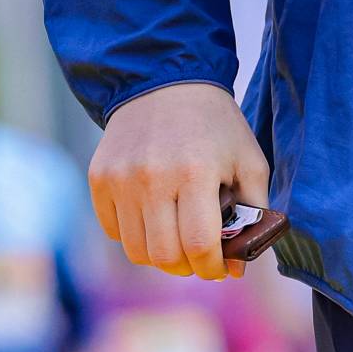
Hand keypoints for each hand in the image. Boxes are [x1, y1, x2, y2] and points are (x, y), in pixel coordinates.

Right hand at [89, 81, 271, 280]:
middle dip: (187, 267)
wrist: (165, 83)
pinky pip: (114, 231)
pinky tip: (154, 217)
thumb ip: (253, 214)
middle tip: (199, 256)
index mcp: (196, 172)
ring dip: (160, 256)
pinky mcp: (99, 179)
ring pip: (135, 251)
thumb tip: (238, 267)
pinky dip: (135, 235)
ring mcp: (120, 179)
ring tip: (177, 238)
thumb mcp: (249, 162)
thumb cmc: (216, 127)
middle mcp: (152, 177)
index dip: (212, 268)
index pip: (198, 245)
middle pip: (164, 256)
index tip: (221, 269)